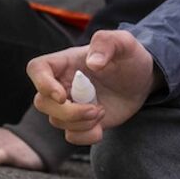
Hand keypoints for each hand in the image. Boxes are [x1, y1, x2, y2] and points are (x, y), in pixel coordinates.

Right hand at [27, 29, 157, 144]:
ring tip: (102, 110)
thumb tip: (93, 63)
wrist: (142, 81)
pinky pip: (71, 136)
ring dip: (82, 123)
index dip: (42, 84)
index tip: (63, 96)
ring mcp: (70, 104)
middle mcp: (62, 83)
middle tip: (96, 109)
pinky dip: (86, 136)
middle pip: (42, 102)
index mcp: (65, 62)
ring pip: (56, 121)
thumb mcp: (124, 42)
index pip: (37, 69)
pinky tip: (102, 126)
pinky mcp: (81, 122)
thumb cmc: (129, 57)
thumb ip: (107, 43)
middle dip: (68, 112)